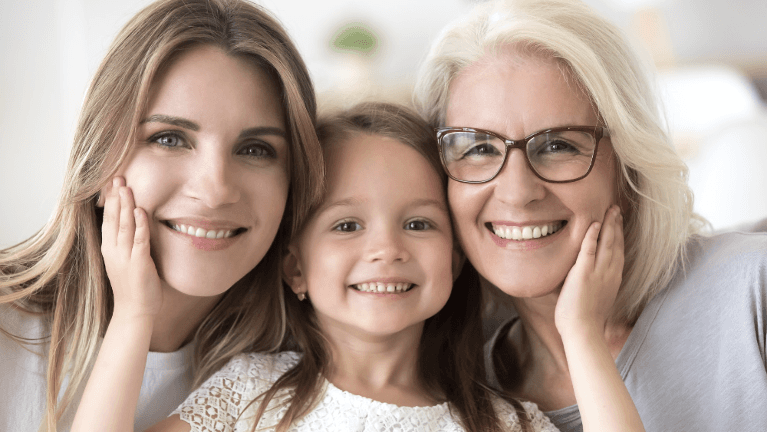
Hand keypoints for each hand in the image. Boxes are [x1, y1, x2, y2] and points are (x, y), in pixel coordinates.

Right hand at [101, 177, 162, 319]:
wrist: (135, 312)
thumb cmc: (134, 287)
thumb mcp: (126, 262)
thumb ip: (127, 244)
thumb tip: (134, 226)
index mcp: (109, 250)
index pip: (108, 220)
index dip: (111, 201)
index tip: (112, 183)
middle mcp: (114, 251)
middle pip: (114, 219)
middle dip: (116, 197)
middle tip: (118, 177)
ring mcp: (125, 257)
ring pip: (125, 225)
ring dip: (126, 205)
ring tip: (127, 187)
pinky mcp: (139, 262)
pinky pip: (139, 239)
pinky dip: (140, 224)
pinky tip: (141, 210)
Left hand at [555, 205, 623, 336]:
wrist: (582, 332)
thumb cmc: (585, 321)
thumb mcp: (596, 299)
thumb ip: (595, 286)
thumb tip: (588, 282)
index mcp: (613, 279)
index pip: (618, 252)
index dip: (619, 236)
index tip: (619, 223)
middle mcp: (609, 273)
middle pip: (615, 243)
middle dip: (616, 225)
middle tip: (617, 209)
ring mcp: (598, 273)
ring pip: (606, 243)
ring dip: (608, 225)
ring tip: (610, 210)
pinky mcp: (583, 274)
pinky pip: (589, 250)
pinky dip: (592, 236)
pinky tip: (594, 223)